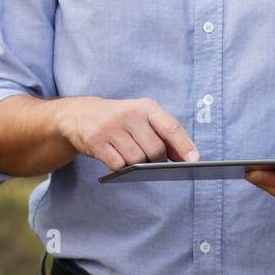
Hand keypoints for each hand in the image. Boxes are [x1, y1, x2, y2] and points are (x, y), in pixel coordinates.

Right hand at [58, 97, 199, 170]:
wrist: (79, 114)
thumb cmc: (120, 119)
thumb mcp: (141, 117)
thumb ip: (163, 133)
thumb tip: (185, 157)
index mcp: (145, 106)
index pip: (170, 127)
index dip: (184, 145)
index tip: (195, 159)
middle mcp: (129, 114)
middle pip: (155, 149)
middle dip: (158, 160)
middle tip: (154, 162)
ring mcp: (111, 128)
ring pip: (136, 160)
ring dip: (138, 165)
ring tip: (133, 158)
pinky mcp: (96, 142)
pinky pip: (117, 165)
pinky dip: (121, 168)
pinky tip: (117, 158)